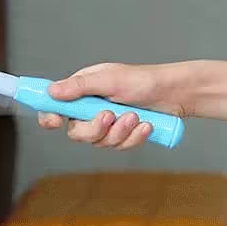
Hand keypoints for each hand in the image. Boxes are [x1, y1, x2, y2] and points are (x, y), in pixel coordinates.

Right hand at [37, 62, 178, 148]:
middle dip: (95, 128)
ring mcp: (108, 124)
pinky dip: (134, 137)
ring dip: (120, 131)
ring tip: (136, 116)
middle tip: (110, 116)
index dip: (51, 117)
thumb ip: (80, 87)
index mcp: (83, 91)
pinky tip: (146, 125)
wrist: (175, 94)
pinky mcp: (123, 135)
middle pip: (76, 132)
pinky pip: (120, 146)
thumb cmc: (144, 80)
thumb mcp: (110, 79)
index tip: (56, 121)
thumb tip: (52, 91)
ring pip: (100, 142)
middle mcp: (91, 108)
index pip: (56, 107)